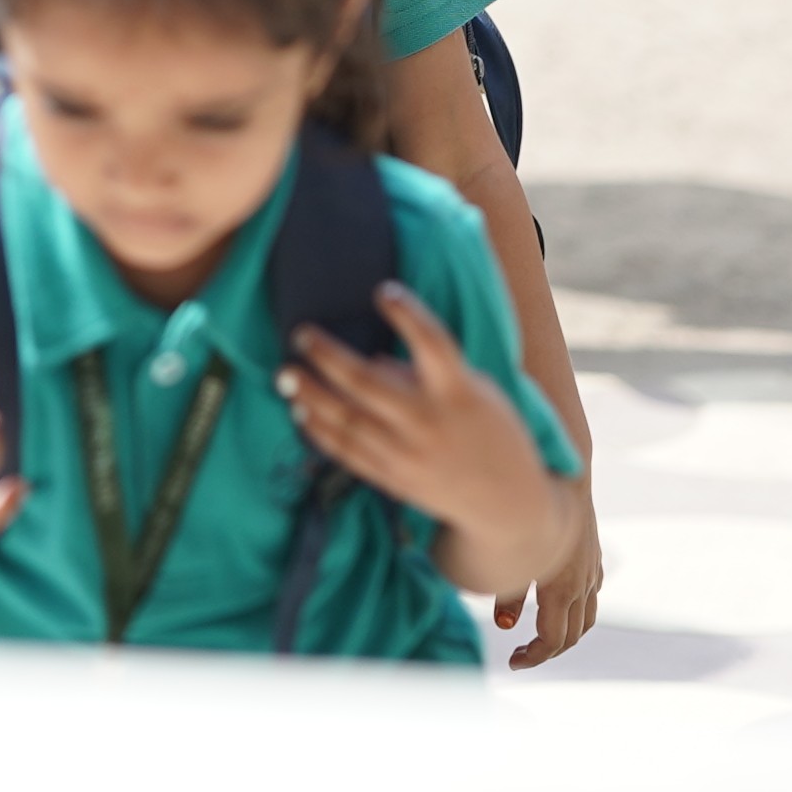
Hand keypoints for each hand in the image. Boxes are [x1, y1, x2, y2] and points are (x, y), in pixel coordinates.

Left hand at [283, 282, 566, 601]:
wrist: (506, 501)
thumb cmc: (492, 431)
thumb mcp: (475, 392)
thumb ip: (427, 374)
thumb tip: (373, 360)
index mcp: (457, 391)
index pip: (431, 343)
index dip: (407, 313)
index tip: (383, 290)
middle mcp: (428, 422)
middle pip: (366, 383)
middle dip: (327, 356)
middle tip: (301, 334)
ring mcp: (407, 454)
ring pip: (345, 421)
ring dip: (310, 395)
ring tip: (285, 374)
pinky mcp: (393, 479)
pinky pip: (346, 453)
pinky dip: (319, 432)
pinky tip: (299, 413)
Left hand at [492, 517, 606, 668]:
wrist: (564, 478)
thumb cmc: (527, 511)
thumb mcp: (513, 556)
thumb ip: (508, 593)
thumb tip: (505, 626)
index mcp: (561, 589)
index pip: (552, 641)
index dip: (533, 657)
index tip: (512, 661)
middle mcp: (582, 584)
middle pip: (572, 636)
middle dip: (547, 652)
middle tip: (521, 655)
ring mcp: (591, 571)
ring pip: (587, 619)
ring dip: (567, 636)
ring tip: (541, 639)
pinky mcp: (594, 558)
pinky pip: (592, 596)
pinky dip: (578, 610)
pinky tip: (559, 605)